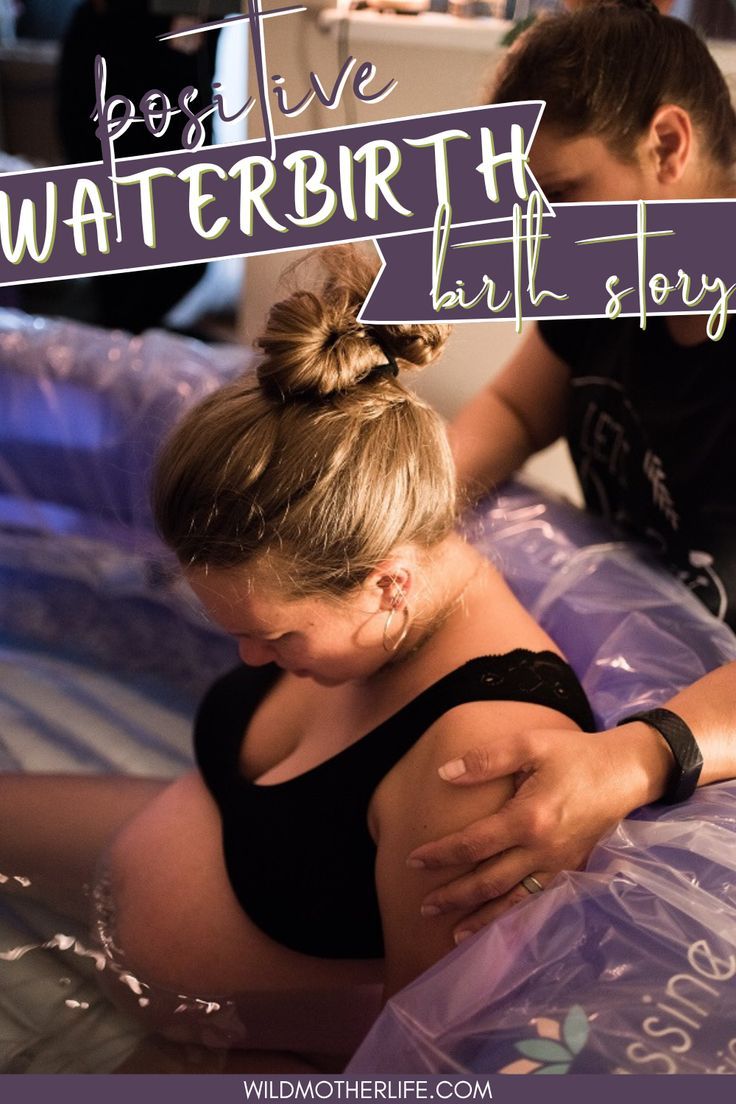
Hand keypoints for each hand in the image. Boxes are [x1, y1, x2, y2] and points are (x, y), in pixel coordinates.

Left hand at [407, 725, 661, 942]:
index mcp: (528, 819)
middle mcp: (542, 850)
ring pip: (513, 901)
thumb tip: (444, 774)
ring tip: (454, 933)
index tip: (413, 861)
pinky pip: (537, 901)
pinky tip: (499, 928)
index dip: (441, 855)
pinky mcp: (571, 870)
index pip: (473, 845)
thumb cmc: (574, 754)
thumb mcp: (529, 743)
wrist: (625, 772)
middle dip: (453, 897)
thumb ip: (485, 759)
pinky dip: (515, 918)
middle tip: (423, 907)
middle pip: (489, 882)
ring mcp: (559, 865)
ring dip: (482, 919)